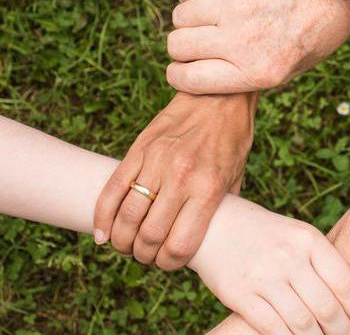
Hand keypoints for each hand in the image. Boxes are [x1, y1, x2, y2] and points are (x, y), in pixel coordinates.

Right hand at [93, 92, 255, 269]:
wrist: (218, 95)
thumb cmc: (232, 140)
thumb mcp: (236, 177)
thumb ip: (220, 209)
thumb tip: (206, 239)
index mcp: (208, 188)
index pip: (179, 245)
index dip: (169, 264)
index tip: (168, 263)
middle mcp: (181, 177)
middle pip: (149, 236)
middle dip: (144, 256)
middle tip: (146, 256)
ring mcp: (157, 161)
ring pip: (127, 216)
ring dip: (122, 241)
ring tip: (127, 246)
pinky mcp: (139, 148)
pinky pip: (112, 188)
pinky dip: (102, 216)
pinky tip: (103, 233)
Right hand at [166, 0, 349, 93]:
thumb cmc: (312, 36)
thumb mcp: (287, 72)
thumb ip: (245, 77)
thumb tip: (200, 76)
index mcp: (257, 72)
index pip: (187, 79)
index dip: (179, 75)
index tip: (183, 69)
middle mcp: (244, 41)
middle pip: (178, 45)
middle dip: (182, 48)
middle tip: (199, 43)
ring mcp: (238, 5)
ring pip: (180, 16)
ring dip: (188, 20)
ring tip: (208, 20)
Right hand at [189, 195, 349, 334]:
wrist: (214, 224)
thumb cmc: (264, 234)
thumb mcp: (296, 234)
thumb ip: (320, 260)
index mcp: (307, 238)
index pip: (344, 281)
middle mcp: (288, 257)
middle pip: (326, 307)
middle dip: (341, 331)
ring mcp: (263, 276)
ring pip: (303, 323)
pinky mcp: (240, 295)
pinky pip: (273, 328)